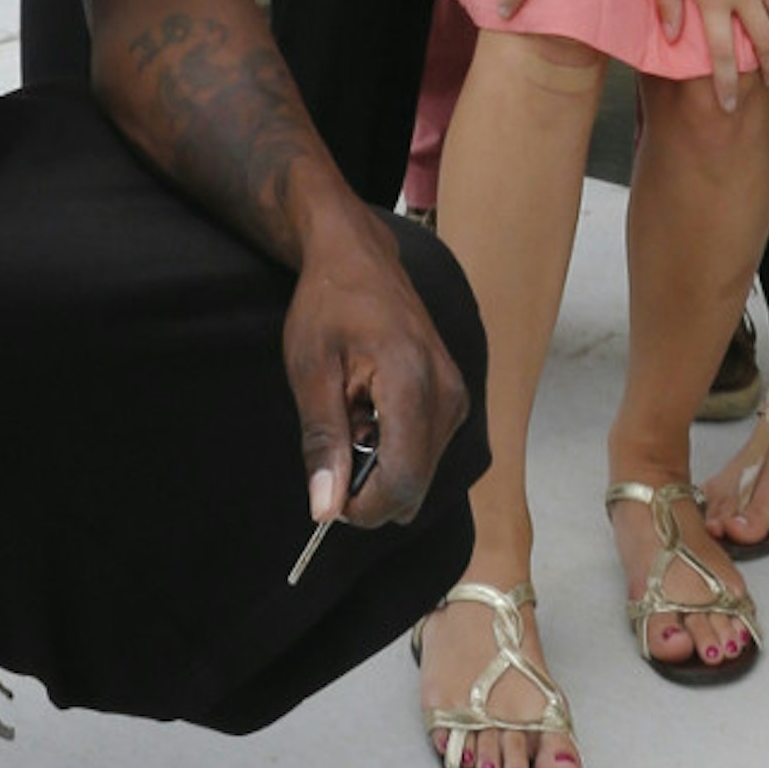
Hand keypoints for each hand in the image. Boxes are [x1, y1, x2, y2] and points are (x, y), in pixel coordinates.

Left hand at [282, 210, 467, 536]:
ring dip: (380, 464)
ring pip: (419, 474)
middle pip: (414, 486)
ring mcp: (457, 396)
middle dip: (370, 485)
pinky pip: (426, 451)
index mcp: (413, 382)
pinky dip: (394, 447)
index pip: (402, 481)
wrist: (357, 256)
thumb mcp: (311, 371)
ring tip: (352, 413)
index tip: (327, 497)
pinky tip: (370, 410)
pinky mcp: (455, 398)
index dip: (362, 507)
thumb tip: (324, 510)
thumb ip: (323, 443)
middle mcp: (448, 394)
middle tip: (335, 439)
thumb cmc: (329, 304)